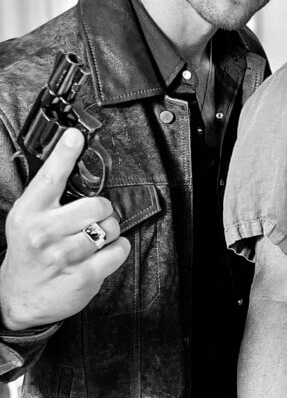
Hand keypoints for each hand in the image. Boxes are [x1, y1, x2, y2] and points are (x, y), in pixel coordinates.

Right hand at [0, 129, 130, 329]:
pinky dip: (117, 250)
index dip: (65, 154)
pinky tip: (100, 255)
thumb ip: (49, 195)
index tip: (75, 136)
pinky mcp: (83, 276)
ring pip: (111, 227)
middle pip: (97, 204)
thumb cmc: (30, 254)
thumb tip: (73, 159)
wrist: (19, 299)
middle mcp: (44, 233)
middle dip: (102, 210)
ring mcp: (64, 256)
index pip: (50, 177)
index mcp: (29, 213)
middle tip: (92, 220)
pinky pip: (119, 250)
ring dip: (109, 232)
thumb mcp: (28, 220)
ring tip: (93, 240)